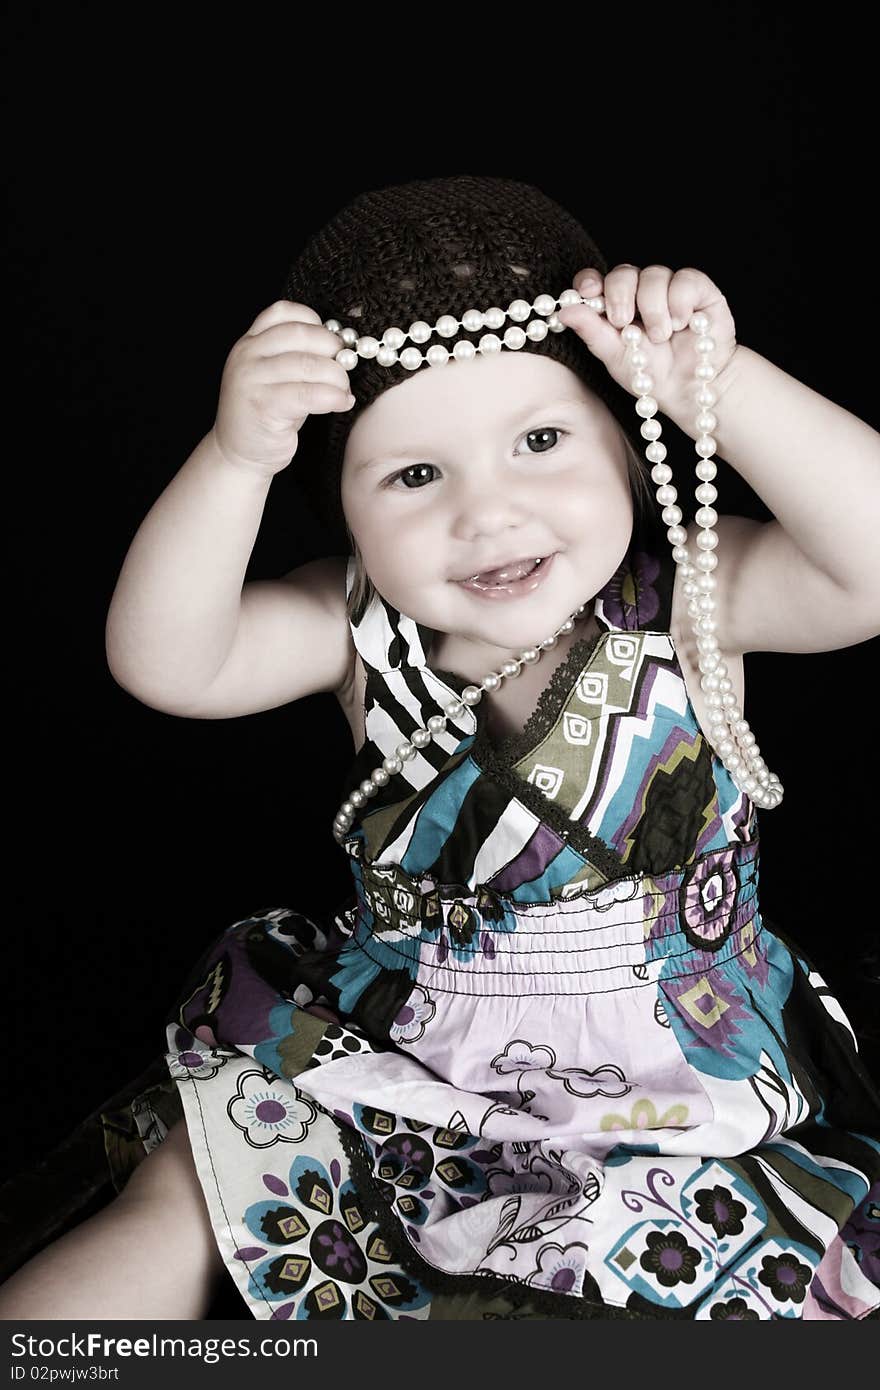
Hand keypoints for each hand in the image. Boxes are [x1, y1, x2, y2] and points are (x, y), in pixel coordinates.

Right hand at [212, 300, 355, 475]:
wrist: (238, 454)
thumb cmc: (267, 414)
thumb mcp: (276, 376)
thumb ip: (298, 356)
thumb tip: (342, 346)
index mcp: (250, 342)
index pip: (283, 312)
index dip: (315, 321)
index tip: (332, 341)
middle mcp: (246, 355)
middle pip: (300, 334)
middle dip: (332, 349)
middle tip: (346, 366)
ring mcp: (252, 379)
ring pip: (308, 365)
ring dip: (337, 377)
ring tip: (344, 390)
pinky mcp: (263, 405)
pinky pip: (308, 394)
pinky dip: (332, 397)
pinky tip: (342, 403)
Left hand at [556, 264, 738, 420]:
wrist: (690, 390)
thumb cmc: (651, 376)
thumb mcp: (616, 357)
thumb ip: (591, 332)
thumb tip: (563, 312)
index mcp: (615, 307)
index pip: (597, 281)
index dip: (590, 281)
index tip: (588, 291)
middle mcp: (640, 293)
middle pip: (623, 273)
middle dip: (620, 295)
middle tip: (624, 322)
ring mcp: (669, 289)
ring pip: (654, 274)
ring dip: (654, 308)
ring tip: (661, 336)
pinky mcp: (698, 290)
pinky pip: (685, 279)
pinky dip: (680, 302)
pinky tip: (682, 323)